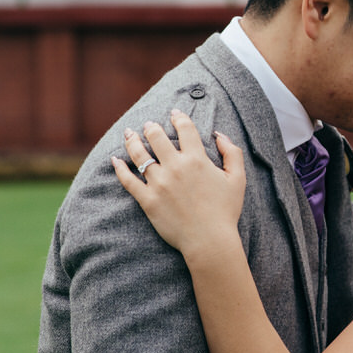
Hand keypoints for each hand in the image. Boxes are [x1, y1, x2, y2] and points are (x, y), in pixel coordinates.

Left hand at [113, 109, 246, 258]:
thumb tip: (219, 135)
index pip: (185, 129)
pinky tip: (115, 160)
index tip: (174, 113)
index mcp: (197, 159)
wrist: (209, 240)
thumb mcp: (238, 179)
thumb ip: (232, 152)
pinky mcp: (148, 200)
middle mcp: (175, 167)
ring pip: (139, 155)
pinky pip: (128, 181)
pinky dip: (120, 169)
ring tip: (129, 133)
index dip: (179, 117)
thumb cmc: (226, 210)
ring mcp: (159, 183)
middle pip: (157, 137)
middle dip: (151, 127)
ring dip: (132, 141)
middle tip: (148, 125)